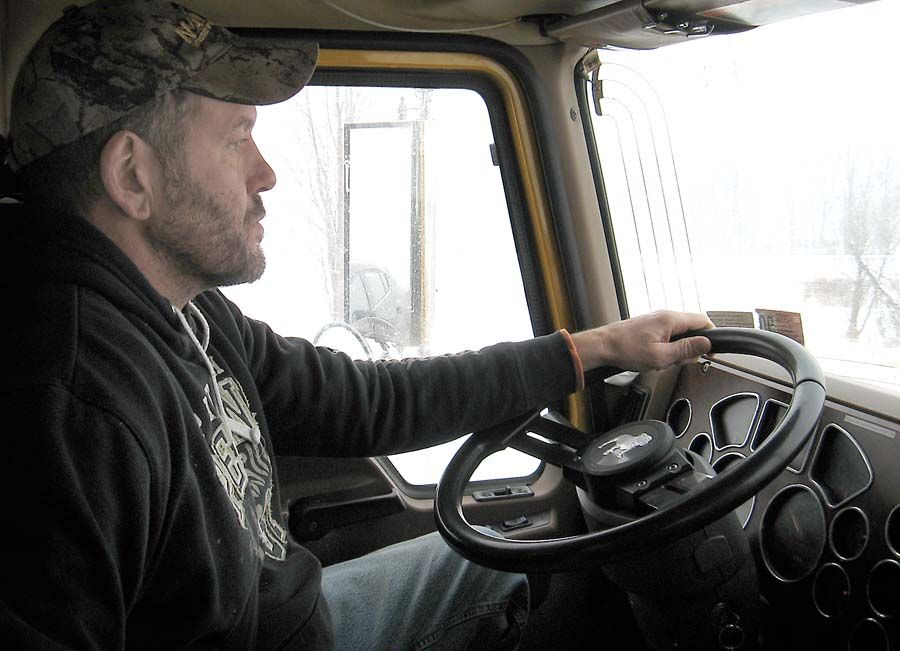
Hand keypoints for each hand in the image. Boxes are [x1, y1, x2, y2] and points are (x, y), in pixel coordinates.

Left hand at [571, 310, 713, 371]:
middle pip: (692, 330)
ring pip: (679, 335)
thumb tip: (706, 344)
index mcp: (671, 319)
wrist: (602, 346)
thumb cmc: (626, 349)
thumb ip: (686, 350)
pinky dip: (665, 349)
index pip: (703, 321)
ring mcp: (657, 320)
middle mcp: (665, 315)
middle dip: (689, 348)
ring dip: (675, 351)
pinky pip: (667, 337)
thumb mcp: (661, 356)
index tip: (711, 352)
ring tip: (661, 360)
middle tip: (676, 361)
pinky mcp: (650, 326)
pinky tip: (654, 357)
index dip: (711, 337)